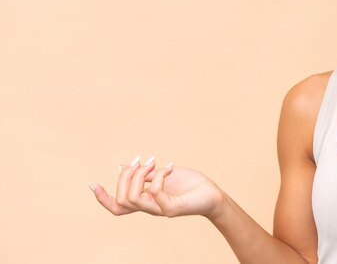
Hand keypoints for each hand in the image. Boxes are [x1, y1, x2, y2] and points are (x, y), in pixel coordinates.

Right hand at [89, 156, 224, 219]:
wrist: (213, 194)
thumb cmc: (190, 185)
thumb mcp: (163, 175)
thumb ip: (144, 174)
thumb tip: (122, 165)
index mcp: (145, 199)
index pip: (118, 205)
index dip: (102, 198)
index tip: (91, 184)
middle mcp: (150, 207)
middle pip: (121, 200)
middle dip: (124, 176)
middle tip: (140, 159)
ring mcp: (160, 209)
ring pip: (133, 199)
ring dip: (139, 176)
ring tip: (153, 162)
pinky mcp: (172, 209)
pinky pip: (155, 193)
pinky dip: (159, 176)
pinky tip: (170, 167)